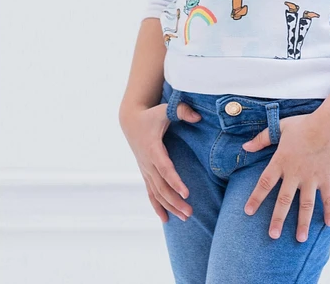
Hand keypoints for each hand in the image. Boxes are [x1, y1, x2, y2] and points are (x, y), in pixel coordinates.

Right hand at [119, 100, 201, 222]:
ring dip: (169, 206)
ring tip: (185, 217)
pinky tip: (165, 219)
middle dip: (175, 201)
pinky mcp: (146, 173)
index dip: (175, 181)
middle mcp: (148, 163)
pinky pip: (150, 193)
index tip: (186, 193)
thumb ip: (181, 111)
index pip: (165, 169)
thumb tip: (198, 116)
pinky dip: (157, 206)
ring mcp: (145, 170)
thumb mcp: (164, 109)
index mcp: (153, 149)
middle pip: (161, 187)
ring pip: (156, 193)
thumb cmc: (150, 115)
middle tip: (190, 212)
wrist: (130, 120)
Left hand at [241, 113, 329, 242]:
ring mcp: (312, 178)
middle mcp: (295, 173)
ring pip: (306, 205)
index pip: (264, 183)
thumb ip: (262, 138)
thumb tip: (245, 147)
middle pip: (284, 200)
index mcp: (281, 161)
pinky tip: (328, 225)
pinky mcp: (326, 178)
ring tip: (300, 239)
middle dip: (278, 219)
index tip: (247, 212)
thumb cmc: (304, 124)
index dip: (255, 198)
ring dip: (303, 223)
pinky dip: (329, 211)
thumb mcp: (280, 127)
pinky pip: (328, 198)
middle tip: (273, 236)